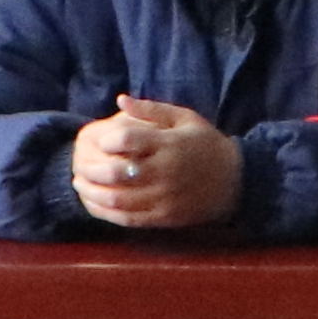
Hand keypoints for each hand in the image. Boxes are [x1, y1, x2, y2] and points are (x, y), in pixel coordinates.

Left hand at [70, 95, 243, 230]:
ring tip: (80, 184)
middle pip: (116, 173)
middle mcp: (166, 172)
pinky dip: (104, 212)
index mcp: (170, 145)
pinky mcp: (164, 216)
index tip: (101, 142)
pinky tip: (94, 203)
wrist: (238, 180)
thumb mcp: (186, 119)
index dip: (107, 141)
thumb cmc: (207, 145)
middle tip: (80, 166)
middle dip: (91, 170)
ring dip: (92, 193)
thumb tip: (120, 100)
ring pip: (117, 199)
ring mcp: (165, 197)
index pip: (127, 141)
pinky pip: (127, 218)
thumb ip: (152, 110)